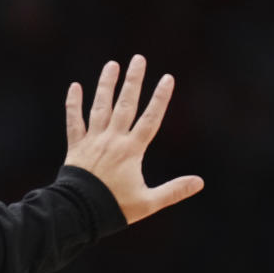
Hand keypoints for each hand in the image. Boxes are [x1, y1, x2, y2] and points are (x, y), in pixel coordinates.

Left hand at [64, 54, 203, 223]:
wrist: (78, 213)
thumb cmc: (113, 208)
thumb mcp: (148, 203)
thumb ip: (173, 190)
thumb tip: (200, 182)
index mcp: (131, 151)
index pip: (150, 119)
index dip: (160, 99)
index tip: (167, 78)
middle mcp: (112, 141)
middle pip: (125, 105)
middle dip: (133, 81)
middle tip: (138, 59)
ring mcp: (92, 142)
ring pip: (100, 108)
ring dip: (106, 85)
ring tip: (112, 65)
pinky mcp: (75, 148)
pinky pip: (74, 122)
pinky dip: (73, 105)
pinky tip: (74, 86)